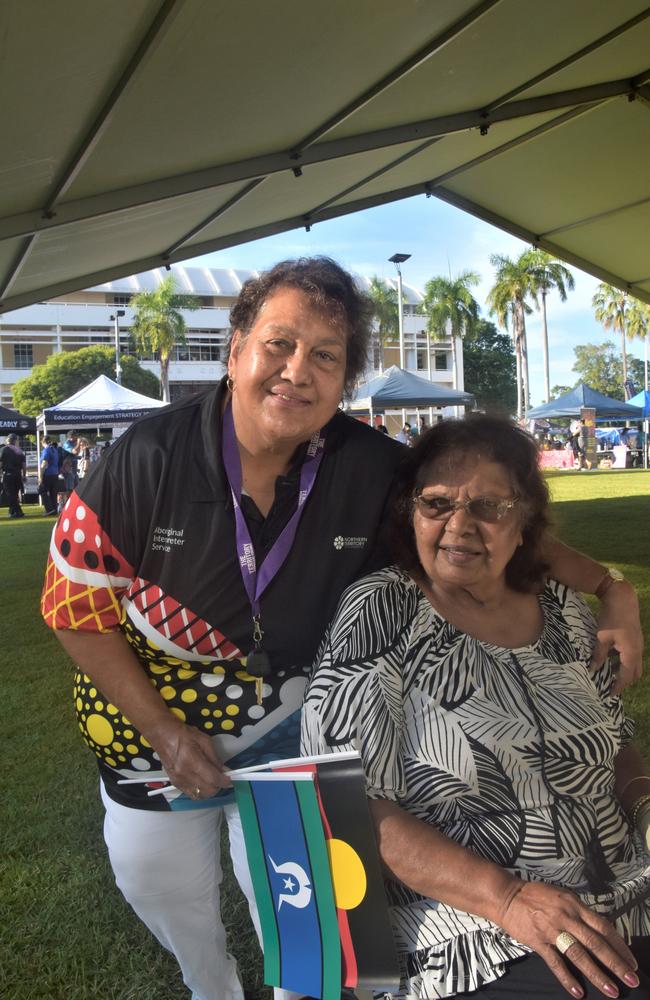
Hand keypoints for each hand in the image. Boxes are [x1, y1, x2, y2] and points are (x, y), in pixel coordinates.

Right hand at [154, 720, 231, 799]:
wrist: (162, 735)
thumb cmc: (184, 734)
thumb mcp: (204, 740)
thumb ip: (215, 758)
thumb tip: (225, 770)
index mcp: (192, 761)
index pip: (212, 778)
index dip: (224, 781)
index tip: (231, 779)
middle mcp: (184, 774)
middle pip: (207, 791)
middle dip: (218, 787)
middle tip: (221, 778)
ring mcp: (178, 780)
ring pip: (199, 795)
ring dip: (209, 790)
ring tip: (212, 780)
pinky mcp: (174, 783)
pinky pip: (191, 794)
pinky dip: (200, 791)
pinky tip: (202, 782)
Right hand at [497, 880, 638, 997]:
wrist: (507, 895)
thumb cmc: (536, 895)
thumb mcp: (563, 896)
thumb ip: (580, 912)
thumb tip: (600, 930)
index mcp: (575, 905)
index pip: (603, 927)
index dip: (619, 945)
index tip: (632, 962)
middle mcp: (567, 917)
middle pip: (596, 942)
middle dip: (616, 963)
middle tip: (632, 979)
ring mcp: (552, 929)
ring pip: (579, 954)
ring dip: (597, 974)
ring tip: (612, 990)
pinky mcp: (538, 941)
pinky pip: (555, 962)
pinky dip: (567, 978)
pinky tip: (578, 992)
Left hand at [590, 581, 642, 692]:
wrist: (622, 599)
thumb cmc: (611, 618)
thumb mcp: (601, 638)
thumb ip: (598, 656)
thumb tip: (592, 670)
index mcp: (631, 653)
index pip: (626, 677)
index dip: (617, 687)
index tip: (609, 695)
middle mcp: (638, 652)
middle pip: (634, 674)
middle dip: (623, 682)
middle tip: (609, 687)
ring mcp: (639, 645)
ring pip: (634, 665)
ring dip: (623, 672)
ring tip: (608, 674)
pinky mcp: (636, 640)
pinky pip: (632, 656)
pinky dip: (623, 662)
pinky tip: (610, 659)